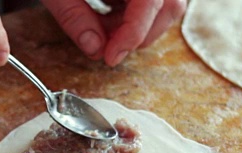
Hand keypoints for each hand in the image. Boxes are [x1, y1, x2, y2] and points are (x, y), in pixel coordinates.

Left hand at [41, 0, 186, 65]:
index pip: (151, 0)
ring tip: (100, 28)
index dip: (133, 33)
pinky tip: (105, 14)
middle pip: (168, 5)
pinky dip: (132, 13)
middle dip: (138, 34)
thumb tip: (94, 49)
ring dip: (135, 26)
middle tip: (105, 49)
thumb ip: (73, 16)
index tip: (111, 57)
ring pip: (165, 4)